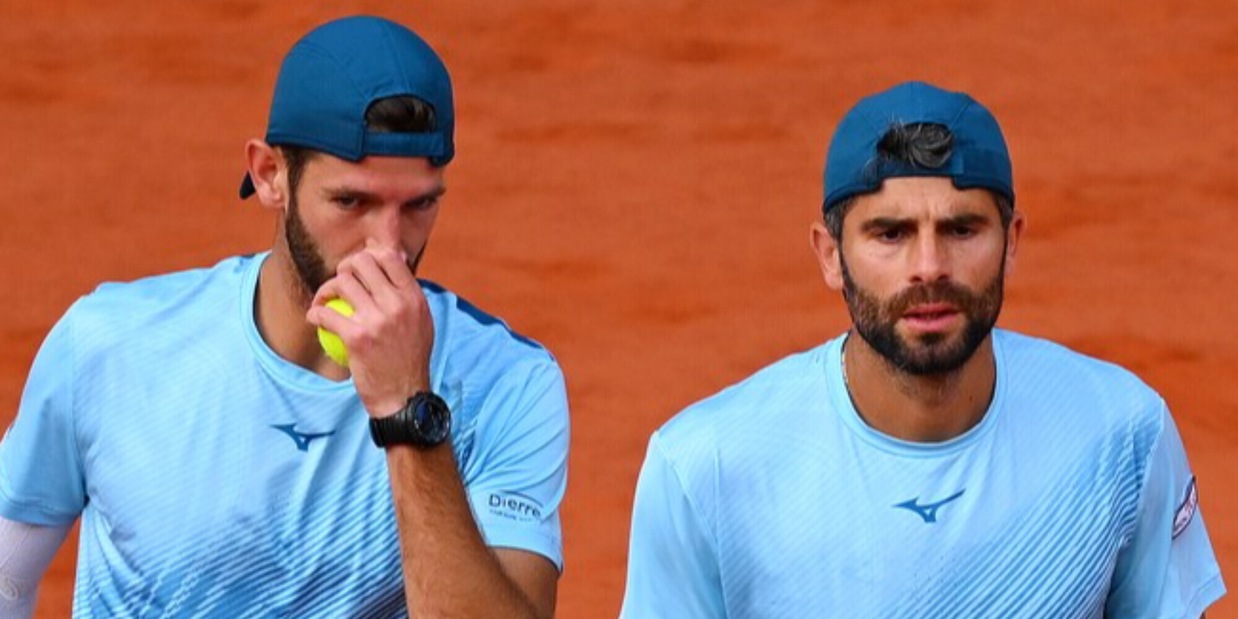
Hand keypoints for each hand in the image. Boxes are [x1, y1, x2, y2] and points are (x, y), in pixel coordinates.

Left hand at [307, 243, 432, 416]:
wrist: (404, 397)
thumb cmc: (409, 359)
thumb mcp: (420, 321)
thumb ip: (406, 292)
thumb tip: (392, 257)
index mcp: (414, 298)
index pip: (388, 256)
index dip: (369, 255)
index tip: (359, 269)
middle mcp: (398, 304)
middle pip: (361, 263)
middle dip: (344, 268)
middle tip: (339, 285)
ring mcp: (378, 320)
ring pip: (341, 283)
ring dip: (326, 290)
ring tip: (324, 302)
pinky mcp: (358, 337)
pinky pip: (326, 314)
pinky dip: (315, 313)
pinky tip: (314, 318)